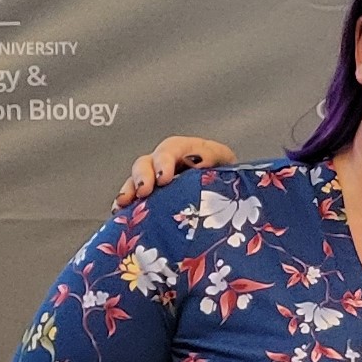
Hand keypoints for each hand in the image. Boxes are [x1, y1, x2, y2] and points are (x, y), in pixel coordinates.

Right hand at [113, 135, 238, 210]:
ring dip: (131, 189)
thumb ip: (224, 171)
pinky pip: (136, 198)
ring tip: (125, 202)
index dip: (165, 160)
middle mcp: (173, 164)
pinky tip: (121, 213)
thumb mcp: (235, 176)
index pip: (175, 148)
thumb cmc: (238, 188)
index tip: (164, 178)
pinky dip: (127, 205)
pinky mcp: (156, 198)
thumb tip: (205, 170)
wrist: (241, 208)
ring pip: (138, 178)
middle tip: (145, 191)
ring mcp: (161, 180)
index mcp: (195, 152)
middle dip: (144, 174)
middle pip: (150, 161)